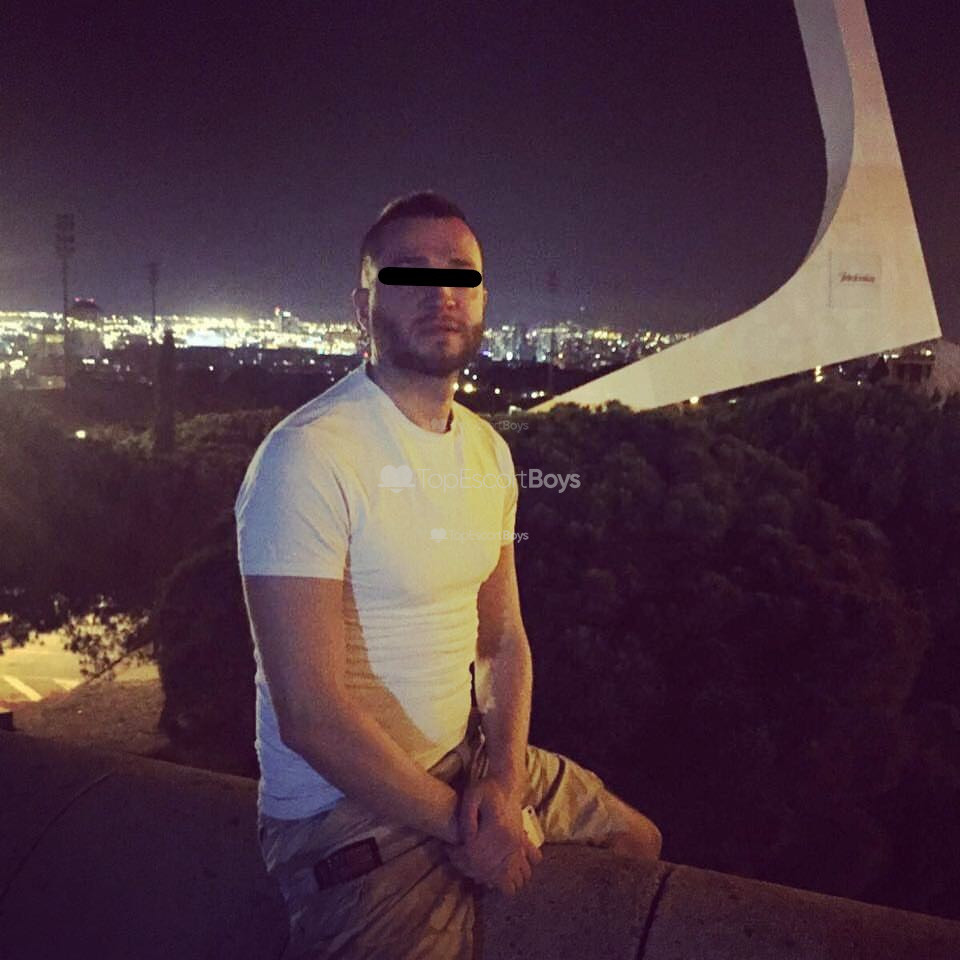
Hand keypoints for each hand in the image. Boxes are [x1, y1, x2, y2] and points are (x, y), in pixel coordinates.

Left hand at [443, 776, 541, 894]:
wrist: (508, 783)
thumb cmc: (488, 789)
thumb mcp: (471, 796)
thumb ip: (466, 817)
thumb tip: (464, 840)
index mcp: (496, 829)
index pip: (473, 856)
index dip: (458, 858)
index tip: (450, 850)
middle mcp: (510, 841)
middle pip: (487, 870)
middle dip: (469, 869)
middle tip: (458, 858)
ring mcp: (519, 845)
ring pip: (509, 877)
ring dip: (491, 878)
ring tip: (476, 866)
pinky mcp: (523, 845)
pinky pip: (525, 870)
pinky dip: (513, 877)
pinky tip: (498, 871)